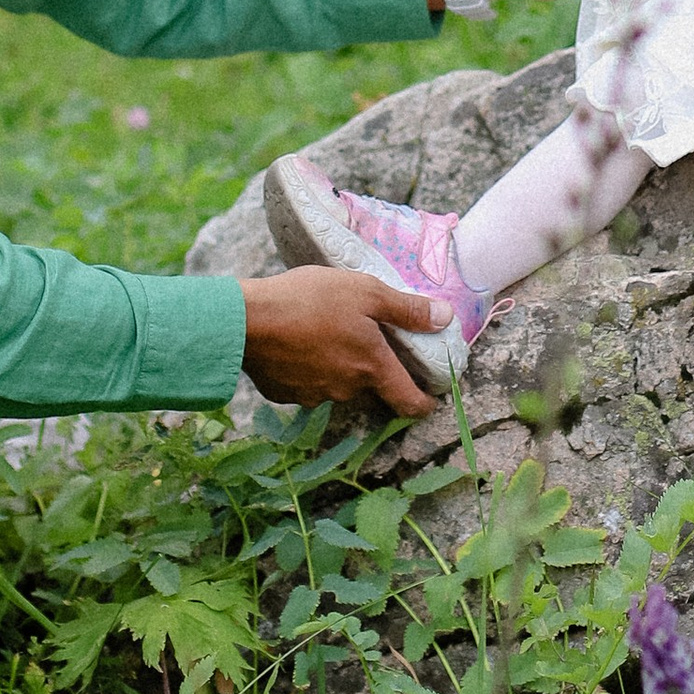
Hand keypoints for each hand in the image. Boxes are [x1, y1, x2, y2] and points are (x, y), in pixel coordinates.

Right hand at [242, 267, 445, 417]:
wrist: (247, 321)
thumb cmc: (309, 300)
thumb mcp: (365, 291)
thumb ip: (407, 309)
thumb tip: (446, 318)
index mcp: (372, 367)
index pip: (410, 402)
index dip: (425, 402)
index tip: (430, 395)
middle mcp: (347, 389)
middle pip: (370, 384)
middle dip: (370, 364)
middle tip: (359, 332)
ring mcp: (315, 395)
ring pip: (338, 382)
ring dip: (337, 363)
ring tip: (322, 329)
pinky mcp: (286, 394)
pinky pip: (307, 383)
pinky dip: (308, 367)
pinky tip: (296, 342)